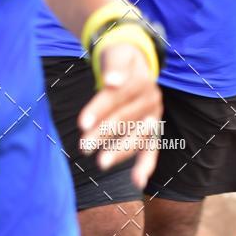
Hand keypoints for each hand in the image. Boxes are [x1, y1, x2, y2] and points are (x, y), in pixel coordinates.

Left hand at [78, 41, 162, 188]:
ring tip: (101, 162)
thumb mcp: (118, 53)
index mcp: (143, 80)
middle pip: (126, 118)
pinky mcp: (153, 129)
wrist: (136, 62)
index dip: (100, 109)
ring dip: (120, 151)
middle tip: (83, 146)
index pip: (118, 97)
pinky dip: (146, 165)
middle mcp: (152, 99)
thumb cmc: (121, 59)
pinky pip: (152, 149)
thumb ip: (115, 66)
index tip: (82, 123)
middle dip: (103, 133)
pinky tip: (138, 182)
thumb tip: (112, 82)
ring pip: (137, 136)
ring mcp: (154, 116)